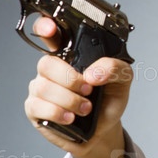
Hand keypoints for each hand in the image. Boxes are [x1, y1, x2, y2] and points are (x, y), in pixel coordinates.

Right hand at [23, 16, 131, 157]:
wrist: (103, 130)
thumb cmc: (108, 100)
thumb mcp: (122, 81)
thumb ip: (115, 68)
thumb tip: (93, 73)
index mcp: (71, 56)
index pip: (52, 35)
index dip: (45, 27)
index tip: (49, 28)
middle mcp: (53, 69)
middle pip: (47, 63)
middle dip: (70, 79)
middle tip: (89, 90)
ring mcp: (41, 88)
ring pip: (44, 87)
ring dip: (70, 100)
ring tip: (85, 108)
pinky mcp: (35, 108)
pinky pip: (38, 106)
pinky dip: (58, 113)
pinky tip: (71, 118)